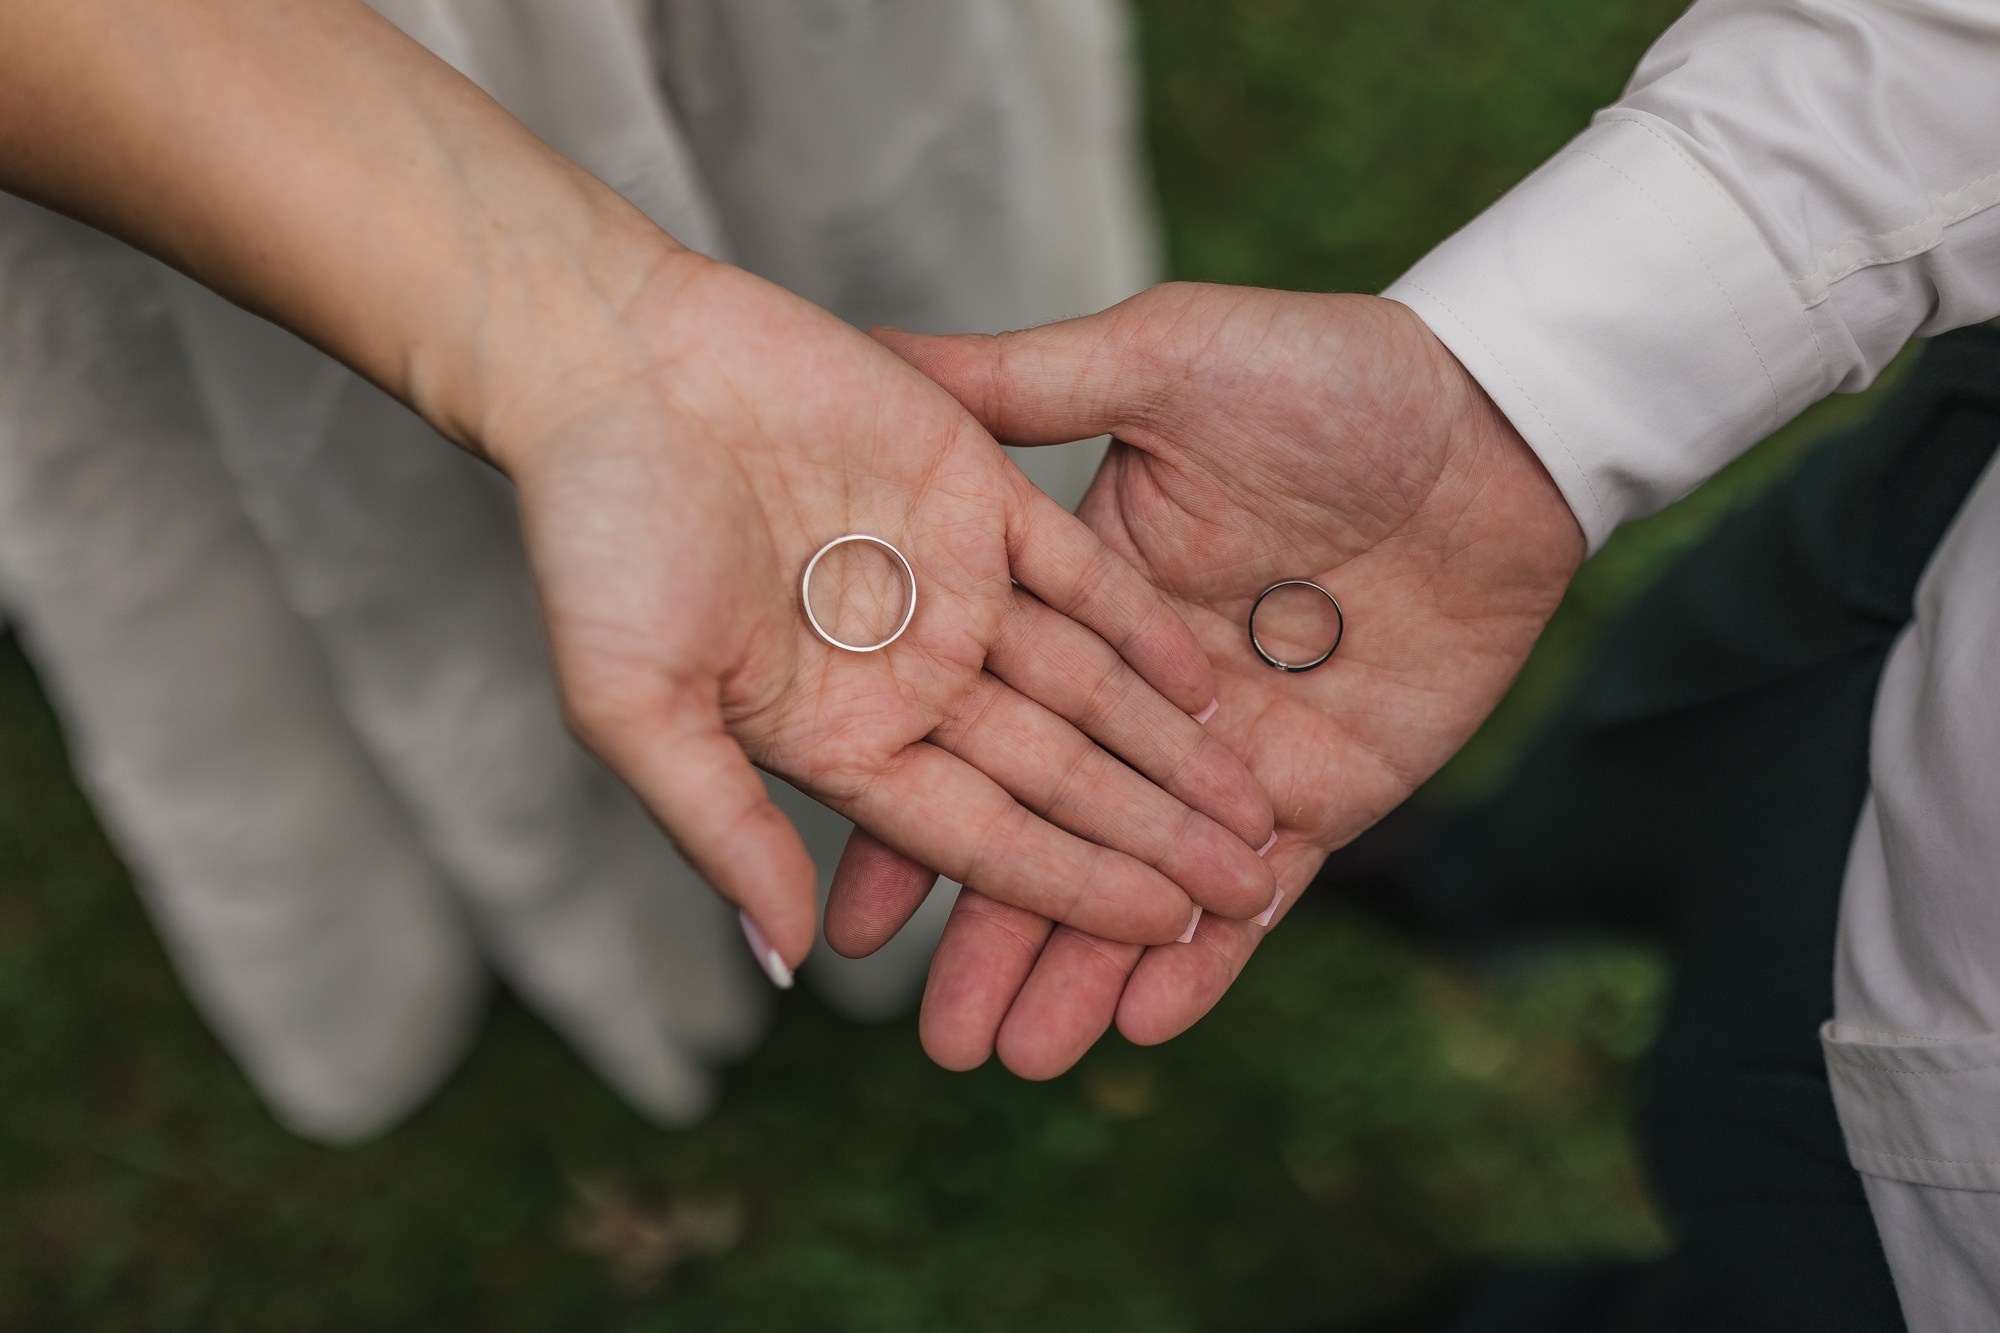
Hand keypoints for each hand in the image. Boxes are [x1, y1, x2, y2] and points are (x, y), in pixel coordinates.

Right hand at [488, 258, 1279, 974]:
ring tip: (1258, 810)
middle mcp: (909, 674)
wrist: (603, 355)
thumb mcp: (633, 699)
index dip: (1071, 884)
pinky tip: (1208, 681)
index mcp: (836, 738)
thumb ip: (715, 824)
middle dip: (1148, 840)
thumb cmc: (591, 530)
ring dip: (1169, 749)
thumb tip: (787, 963)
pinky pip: (1081, 572)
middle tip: (1241, 892)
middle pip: (1054, 774)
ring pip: (1088, 685)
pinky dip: (1140, 625)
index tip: (1165, 931)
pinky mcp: (977, 492)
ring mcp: (950, 586)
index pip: (977, 835)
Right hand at [826, 284, 1582, 1070]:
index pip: (978, 736)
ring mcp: (1231, 761)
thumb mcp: (1157, 359)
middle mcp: (1143, 703)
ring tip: (1016, 1057)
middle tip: (939, 1040)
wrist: (1493, 422)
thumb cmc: (1324, 370)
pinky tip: (1145, 1024)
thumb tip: (877, 356)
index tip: (858, 919)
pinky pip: (1259, 896)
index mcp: (1078, 610)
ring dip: (1082, 971)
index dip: (917, 827)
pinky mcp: (1325, 795)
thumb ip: (1021, 387)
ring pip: (1143, 884)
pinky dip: (1209, 961)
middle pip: (1052, 836)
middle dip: (994, 941)